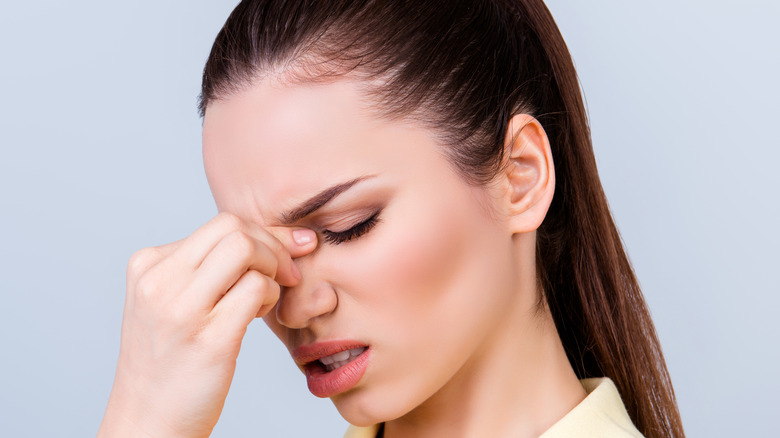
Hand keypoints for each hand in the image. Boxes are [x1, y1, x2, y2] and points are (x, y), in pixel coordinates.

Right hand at [98, 212, 316, 437]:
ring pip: (245, 249)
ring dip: (273, 269)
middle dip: (273, 245)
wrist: (149, 422)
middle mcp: (159, 281)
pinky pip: (256, 288)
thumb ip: (207, 267)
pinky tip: (260, 314)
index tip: (288, 251)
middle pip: (233, 227)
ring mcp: (180, 309)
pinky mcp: (208, 338)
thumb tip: (275, 236)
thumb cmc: (172, 361)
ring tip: (265, 298)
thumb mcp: (174, 302)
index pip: (220, 224)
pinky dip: (271, 296)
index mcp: (148, 265)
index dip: (263, 235)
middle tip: (288, 273)